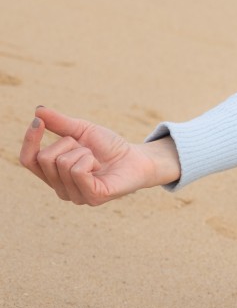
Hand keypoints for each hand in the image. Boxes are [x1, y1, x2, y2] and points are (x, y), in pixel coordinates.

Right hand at [20, 106, 179, 203]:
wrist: (137, 157)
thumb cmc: (108, 147)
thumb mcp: (81, 130)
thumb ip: (59, 123)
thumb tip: (38, 110)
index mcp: (53, 175)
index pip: (28, 160)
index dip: (30, 140)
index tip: (38, 121)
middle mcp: (60, 190)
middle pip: (46, 158)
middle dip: (68, 144)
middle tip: (87, 148)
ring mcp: (75, 196)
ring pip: (63, 163)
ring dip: (83, 151)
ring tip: (96, 159)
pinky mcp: (92, 197)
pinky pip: (78, 171)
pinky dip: (89, 160)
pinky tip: (99, 165)